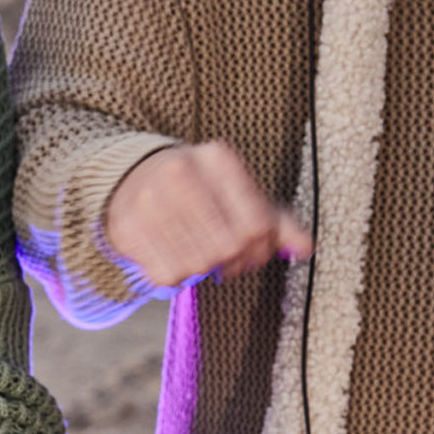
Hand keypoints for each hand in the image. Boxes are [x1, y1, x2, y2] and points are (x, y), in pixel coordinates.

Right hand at [103, 141, 311, 289]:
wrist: (131, 179)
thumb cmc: (197, 190)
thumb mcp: (238, 193)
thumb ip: (275, 220)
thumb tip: (305, 248)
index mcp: (217, 157)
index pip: (257, 223)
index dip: (261, 248)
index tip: (256, 252)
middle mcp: (181, 171)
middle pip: (228, 246)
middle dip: (233, 262)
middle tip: (228, 262)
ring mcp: (150, 199)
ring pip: (197, 264)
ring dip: (204, 271)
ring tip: (201, 258)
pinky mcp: (127, 226)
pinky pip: (166, 274)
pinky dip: (176, 276)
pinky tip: (176, 259)